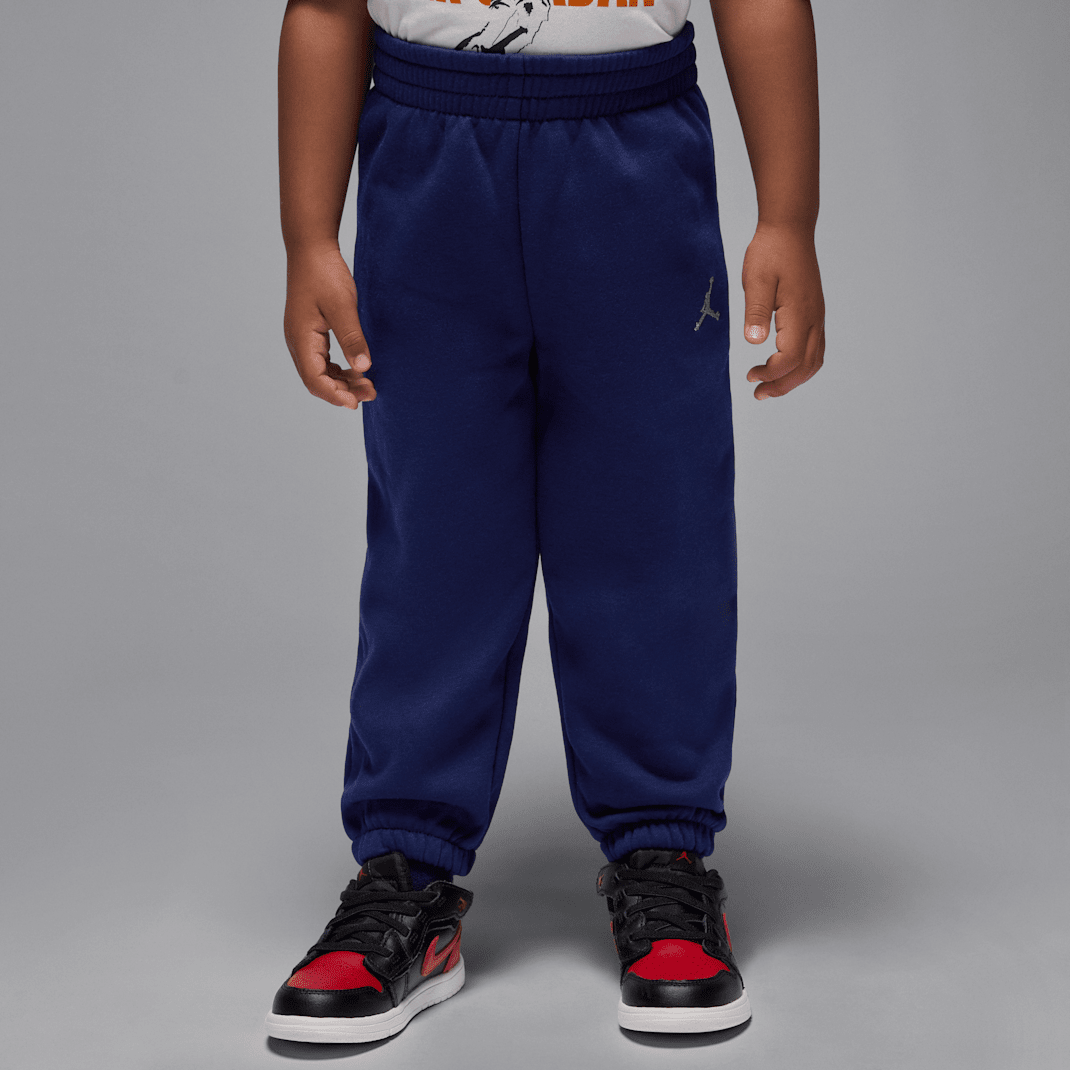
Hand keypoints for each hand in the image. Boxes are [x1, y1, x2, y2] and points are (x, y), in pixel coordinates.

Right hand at [283, 243, 375, 408]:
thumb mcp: (343, 306)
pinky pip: (322, 361)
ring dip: (342, 382)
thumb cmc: (325, 273)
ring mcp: (302, 338)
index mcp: (301, 338)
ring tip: (368, 385)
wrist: (311, 249)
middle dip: (342, 392)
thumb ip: (352, 338)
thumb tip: (363, 369)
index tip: (358, 403)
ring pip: (319, 372)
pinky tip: (356, 370)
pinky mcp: (309, 332)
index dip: (335, 395)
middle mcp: (297, 342)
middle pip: (316, 380)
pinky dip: (338, 370)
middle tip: (371, 393)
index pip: (315, 379)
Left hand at [741, 223, 824, 399]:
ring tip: (768, 386)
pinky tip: (781, 365)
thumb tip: (755, 342)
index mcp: (800, 312)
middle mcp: (814, 318)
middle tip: (758, 394)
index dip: (771, 373)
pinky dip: (800, 365)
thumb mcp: (755, 280)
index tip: (750, 376)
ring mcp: (817, 316)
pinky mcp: (814, 312)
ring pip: (814, 359)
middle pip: (806, 366)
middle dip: (783, 385)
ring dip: (793, 378)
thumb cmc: (770, 252)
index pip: (790, 358)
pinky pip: (814, 348)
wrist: (789, 229)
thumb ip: (755, 311)